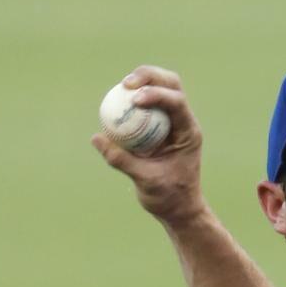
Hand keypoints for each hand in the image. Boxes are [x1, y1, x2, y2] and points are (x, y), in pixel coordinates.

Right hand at [92, 65, 206, 226]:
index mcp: (188, 133)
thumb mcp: (146, 181)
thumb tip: (97, 138)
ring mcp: (171, 123)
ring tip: (121, 87)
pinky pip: (145, 106)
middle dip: (149, 76)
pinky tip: (115, 103)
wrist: (179, 209)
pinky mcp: (158, 127)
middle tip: (126, 83)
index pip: (177, 102)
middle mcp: (182, 122)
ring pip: (160, 88)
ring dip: (141, 83)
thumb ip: (122, 160)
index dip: (157, 94)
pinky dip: (131, 100)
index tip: (134, 100)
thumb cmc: (169, 197)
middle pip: (171, 84)